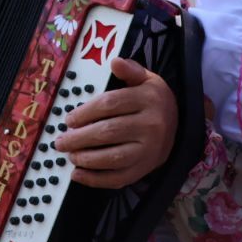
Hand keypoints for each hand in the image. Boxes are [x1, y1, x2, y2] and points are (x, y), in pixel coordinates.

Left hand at [53, 57, 177, 188]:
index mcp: (148, 99)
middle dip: (79, 138)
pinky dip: (96, 180)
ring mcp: (149, 150)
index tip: (69, 119)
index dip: (85, 112)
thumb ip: (130, 70)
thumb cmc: (154, 100)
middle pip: (108, 132)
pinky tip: (78, 175)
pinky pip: (119, 178)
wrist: (181, 124)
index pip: (110, 104)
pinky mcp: (146, 168)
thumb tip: (115, 62)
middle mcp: (151, 125)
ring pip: (113, 158)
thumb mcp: (147, 79)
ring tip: (70, 156)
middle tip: (60, 141)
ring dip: (87, 159)